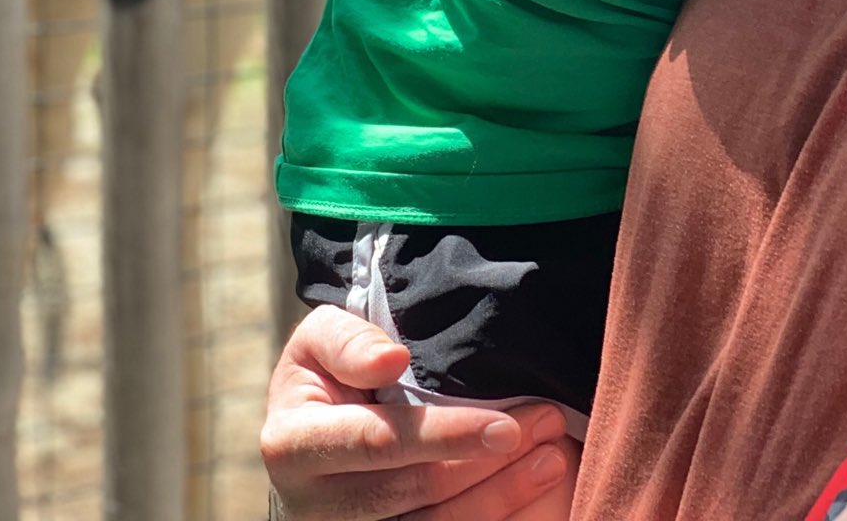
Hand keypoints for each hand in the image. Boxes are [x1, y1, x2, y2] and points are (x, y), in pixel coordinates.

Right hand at [261, 305, 569, 519]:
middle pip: (415, 492)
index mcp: (294, 445)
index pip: (378, 443)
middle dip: (487, 464)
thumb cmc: (323, 377)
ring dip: (501, 496)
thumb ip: (350, 342)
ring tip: (552, 457)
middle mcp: (314, 505)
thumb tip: (393, 360)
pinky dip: (490, 516)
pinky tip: (529, 489)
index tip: (505, 426)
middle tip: (547, 426)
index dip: (445, 437)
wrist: (307, 438)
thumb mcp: (318, 341)